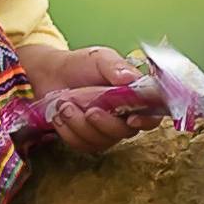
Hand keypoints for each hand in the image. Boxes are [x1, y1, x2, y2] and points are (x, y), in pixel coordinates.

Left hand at [14, 40, 147, 152]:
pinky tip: (60, 114)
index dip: (146, 121)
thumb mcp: (99, 58)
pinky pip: (82, 144)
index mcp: (134, 97)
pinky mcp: (87, 139)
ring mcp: (105, 130)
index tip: (131, 119)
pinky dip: (68, 130)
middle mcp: (124, 117)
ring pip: (101, 141)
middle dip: (105, 123)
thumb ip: (116, 66)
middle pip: (124, 132)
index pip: (152, 115)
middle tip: (89, 110)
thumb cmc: (81, 65)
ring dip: (80, 124)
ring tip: (65, 104)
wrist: (51, 73)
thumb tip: (130, 78)